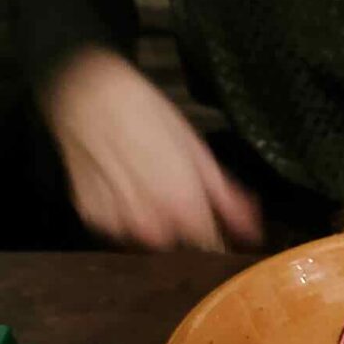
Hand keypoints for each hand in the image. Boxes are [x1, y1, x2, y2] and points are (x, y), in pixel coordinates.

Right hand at [42, 48, 261, 250]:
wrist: (89, 96)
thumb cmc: (150, 118)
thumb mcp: (199, 154)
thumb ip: (229, 200)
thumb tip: (254, 232)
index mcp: (184, 209)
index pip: (210, 247)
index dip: (217, 235)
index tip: (216, 222)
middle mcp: (151, 226)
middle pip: (180, 247)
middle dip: (185, 228)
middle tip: (177, 192)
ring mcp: (119, 225)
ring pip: (149, 242)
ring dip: (156, 225)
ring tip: (149, 186)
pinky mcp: (94, 220)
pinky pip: (119, 231)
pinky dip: (126, 217)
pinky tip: (124, 187)